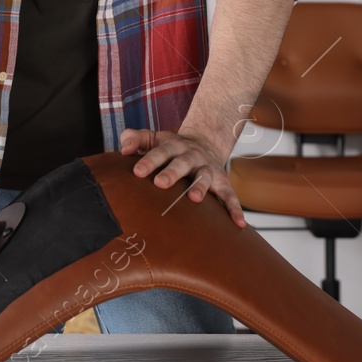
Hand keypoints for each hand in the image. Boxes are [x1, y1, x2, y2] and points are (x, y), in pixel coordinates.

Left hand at [118, 128, 245, 227]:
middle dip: (172, 172)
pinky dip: (235, 208)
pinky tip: (238, 223)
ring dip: (200, 187)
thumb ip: (135, 139)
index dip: (148, 161)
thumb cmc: (170, 147)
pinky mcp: (222, 181)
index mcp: (173, 146)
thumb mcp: (153, 138)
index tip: (136, 172)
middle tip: (160, 183)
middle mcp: (192, 156)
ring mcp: (208, 168)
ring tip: (194, 198)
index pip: (159, 152)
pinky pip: (230, 195)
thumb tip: (123, 149)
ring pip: (205, 177)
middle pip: (182, 163)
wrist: (205, 143)